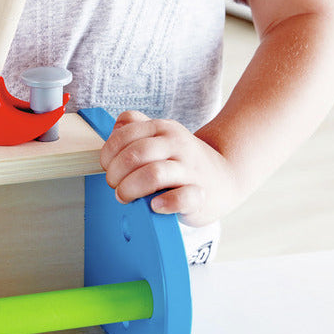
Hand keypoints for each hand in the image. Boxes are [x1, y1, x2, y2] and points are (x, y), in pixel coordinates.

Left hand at [99, 111, 238, 227]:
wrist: (225, 177)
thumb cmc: (182, 160)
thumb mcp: (161, 136)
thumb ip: (136, 127)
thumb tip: (115, 130)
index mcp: (163, 128)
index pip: (124, 135)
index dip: (108, 154)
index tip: (108, 167)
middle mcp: (177, 145)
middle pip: (136, 155)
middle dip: (116, 174)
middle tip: (115, 186)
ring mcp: (190, 170)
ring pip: (153, 175)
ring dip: (131, 189)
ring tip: (126, 197)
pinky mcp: (199, 195)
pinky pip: (180, 198)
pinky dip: (163, 204)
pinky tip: (155, 206)